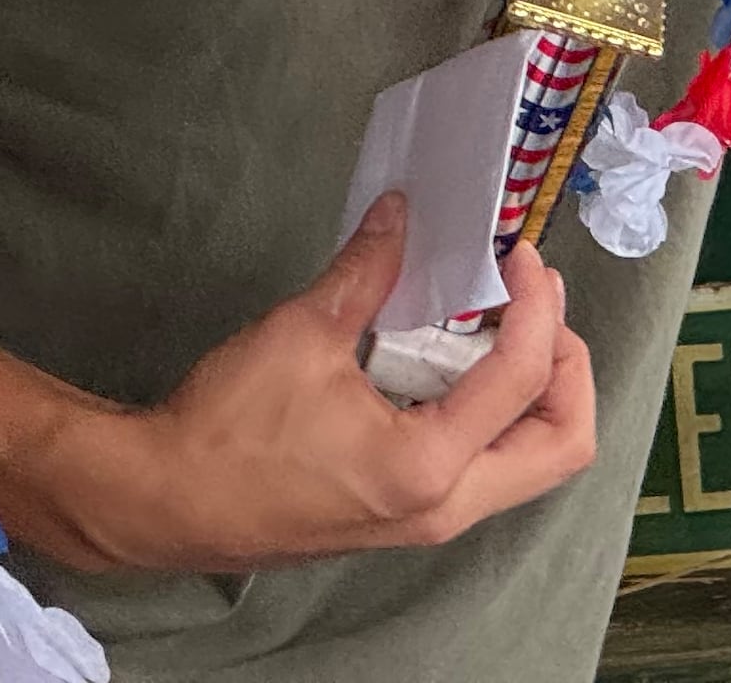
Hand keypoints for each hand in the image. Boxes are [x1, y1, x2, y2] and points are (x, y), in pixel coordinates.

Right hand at [0, 195, 597, 573]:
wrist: (164, 501)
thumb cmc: (228, 428)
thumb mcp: (302, 333)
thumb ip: (368, 269)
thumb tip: (402, 212)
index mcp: (427, 466)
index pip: (523, 378)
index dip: (537, 303)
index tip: (516, 255)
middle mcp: (443, 505)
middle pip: (561, 443)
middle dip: (567, 362)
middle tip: (534, 298)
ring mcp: (428, 518)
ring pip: (530, 460)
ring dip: (535, 388)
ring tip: (500, 319)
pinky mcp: (407, 513)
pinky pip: (488, 465)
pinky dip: (496, 410)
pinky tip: (456, 356)